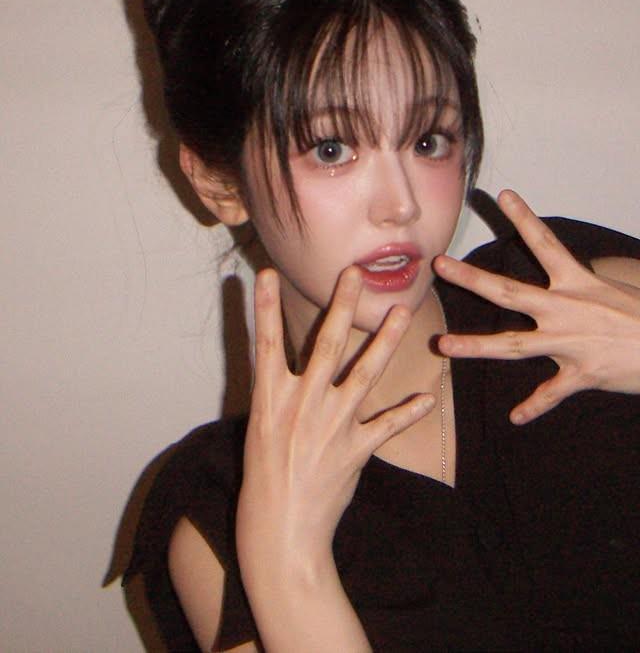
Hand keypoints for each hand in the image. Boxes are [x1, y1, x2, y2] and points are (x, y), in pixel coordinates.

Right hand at [237, 266, 433, 572]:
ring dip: (385, 341)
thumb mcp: (261, 431)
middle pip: (326, 345)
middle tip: (355, 273)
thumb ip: (279, 396)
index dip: (263, 308)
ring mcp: (332, 425)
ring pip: (365, 373)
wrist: (281, 530)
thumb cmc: (264, 481)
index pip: (266, 344)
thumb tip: (285, 368)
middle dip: (341, 305)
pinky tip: (427, 398)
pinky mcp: (356, 449)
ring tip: (400, 312)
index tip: (265, 273)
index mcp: (271, 400)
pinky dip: (408, 412)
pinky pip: (388, 425)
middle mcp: (302, 405)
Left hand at [433, 190, 639, 424]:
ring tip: (444, 345)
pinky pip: (552, 393)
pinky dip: (534, 406)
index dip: (525, 218)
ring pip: (514, 345)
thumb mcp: (612, 290)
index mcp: (577, 283)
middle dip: (472, 278)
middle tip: (441, 265)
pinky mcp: (583, 374)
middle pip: (509, 291)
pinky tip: (515, 417)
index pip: (546, 243)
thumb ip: (578, 288)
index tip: (504, 195)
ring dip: (476, 346)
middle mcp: (566, 309)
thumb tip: (562, 280)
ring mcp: (571, 343)